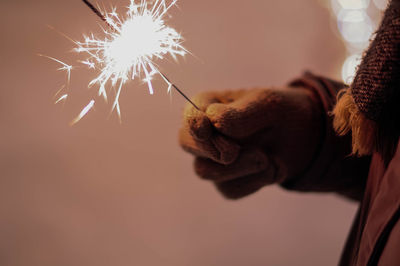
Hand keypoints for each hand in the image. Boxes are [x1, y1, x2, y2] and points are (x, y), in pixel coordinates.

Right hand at [179, 87, 322, 198]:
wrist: (303, 136)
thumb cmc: (279, 112)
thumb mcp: (268, 104)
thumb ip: (240, 114)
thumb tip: (212, 121)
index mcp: (208, 104)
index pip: (190, 114)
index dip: (194, 123)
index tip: (205, 128)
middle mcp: (205, 133)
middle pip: (186, 143)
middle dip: (211, 148)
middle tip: (233, 151)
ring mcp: (212, 159)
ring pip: (205, 171)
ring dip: (240, 167)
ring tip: (266, 157)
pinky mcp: (227, 182)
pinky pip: (230, 190)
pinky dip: (255, 181)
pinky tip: (272, 166)